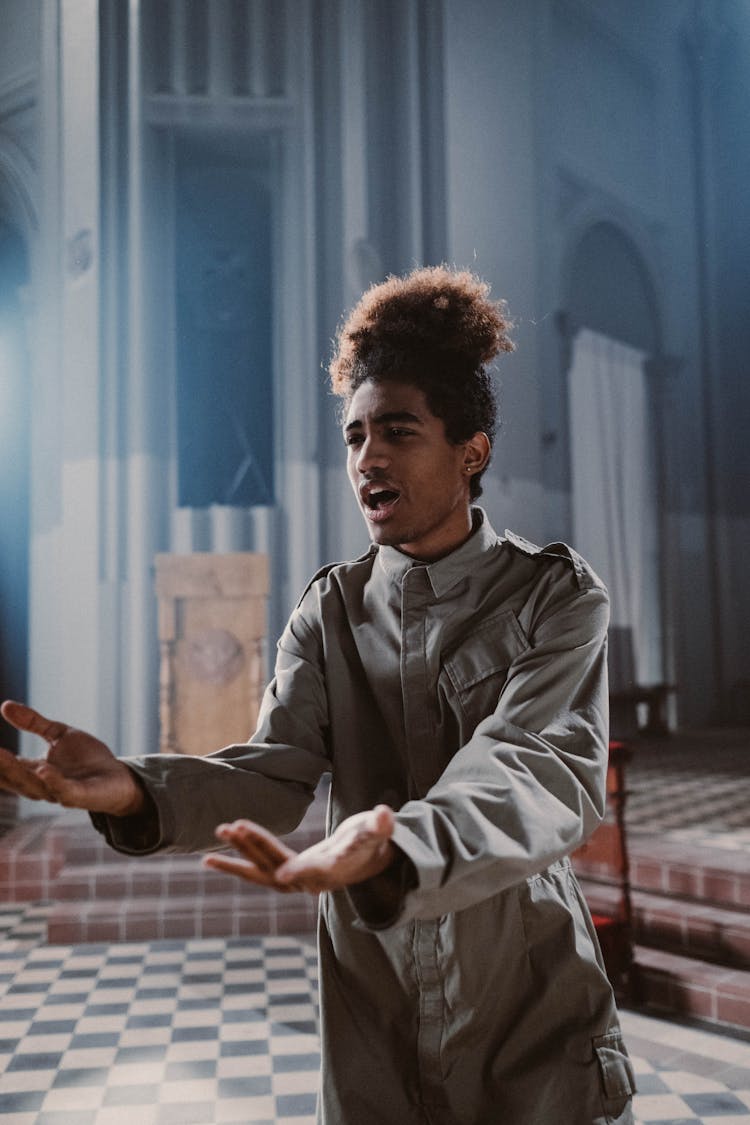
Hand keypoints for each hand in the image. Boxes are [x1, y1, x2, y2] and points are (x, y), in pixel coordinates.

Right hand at [0, 700, 144, 816]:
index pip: (6, 768)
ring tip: (0, 755)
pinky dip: (54, 782)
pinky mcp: (81, 796)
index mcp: (33, 772)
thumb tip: (5, 705)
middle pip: (14, 777)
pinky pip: (65, 791)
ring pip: (34, 785)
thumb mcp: (58, 734)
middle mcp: (41, 785)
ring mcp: (60, 792)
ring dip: (16, 772)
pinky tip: (44, 770)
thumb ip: (33, 722)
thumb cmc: (87, 759)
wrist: (119, 778)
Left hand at [204, 804, 395, 893]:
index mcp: (331, 871)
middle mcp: (308, 880)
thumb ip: (380, 826)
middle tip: (234, 827)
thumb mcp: (377, 833)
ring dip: (239, 854)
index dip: (300, 871)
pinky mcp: (284, 874)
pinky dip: (234, 865)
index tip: (282, 872)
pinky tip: (209, 858)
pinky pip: (255, 872)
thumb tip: (385, 814)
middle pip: (279, 865)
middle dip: (256, 847)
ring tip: (219, 832)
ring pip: (262, 869)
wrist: (364, 862)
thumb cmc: (371, 843)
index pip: (314, 872)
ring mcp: (293, 880)